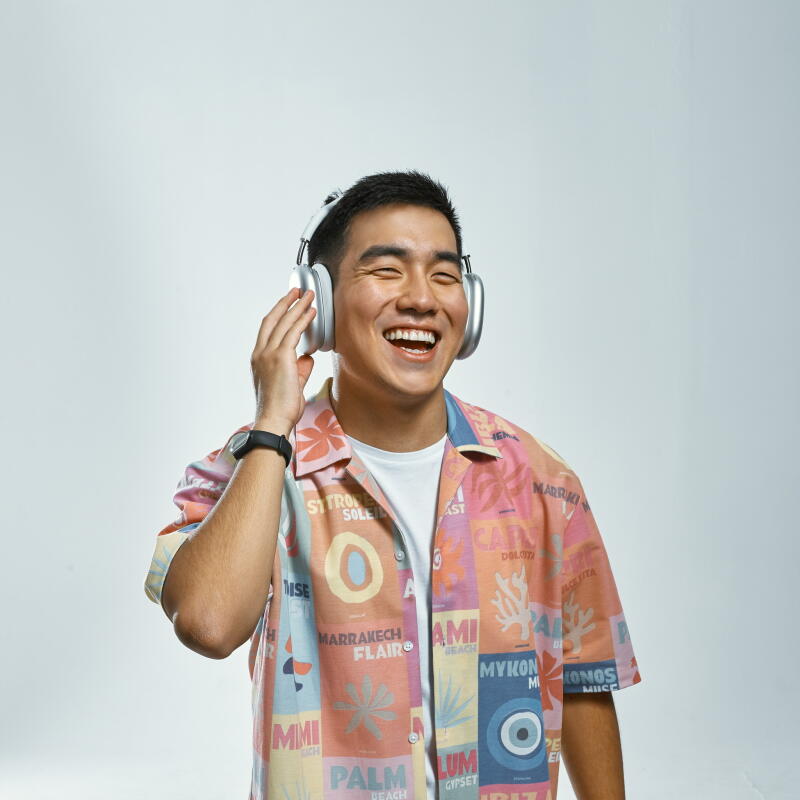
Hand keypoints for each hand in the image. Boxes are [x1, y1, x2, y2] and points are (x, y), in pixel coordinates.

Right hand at [250, 287, 316, 432]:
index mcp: (259, 359)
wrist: (274, 420)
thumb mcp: (291, 384)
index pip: (268, 329)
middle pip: (273, 319)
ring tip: (308, 295)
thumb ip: (299, 369)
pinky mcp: (281, 357)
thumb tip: (308, 357)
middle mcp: (260, 353)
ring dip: (297, 306)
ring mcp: (268, 354)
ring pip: (284, 322)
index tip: (288, 304)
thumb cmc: (281, 409)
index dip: (278, 314)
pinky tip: (311, 312)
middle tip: (297, 291)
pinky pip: (294, 332)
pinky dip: (303, 319)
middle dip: (286, 302)